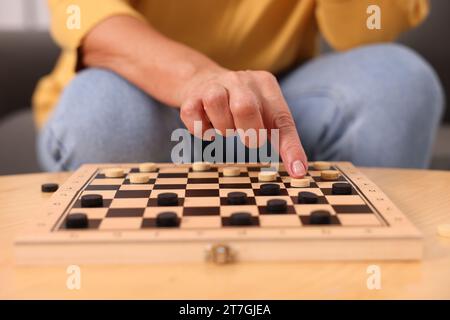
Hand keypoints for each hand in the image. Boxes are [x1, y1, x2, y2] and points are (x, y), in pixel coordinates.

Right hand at [179, 69, 307, 176]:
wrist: (202, 81)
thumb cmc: (240, 104)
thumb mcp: (265, 112)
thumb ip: (281, 136)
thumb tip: (298, 169)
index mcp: (265, 85)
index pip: (282, 120)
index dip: (290, 148)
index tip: (297, 171)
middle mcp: (240, 80)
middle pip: (245, 107)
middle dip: (249, 131)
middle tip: (249, 139)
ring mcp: (213, 86)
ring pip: (216, 105)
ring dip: (223, 128)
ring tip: (226, 129)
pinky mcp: (191, 98)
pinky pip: (193, 117)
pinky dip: (201, 130)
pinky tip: (207, 128)